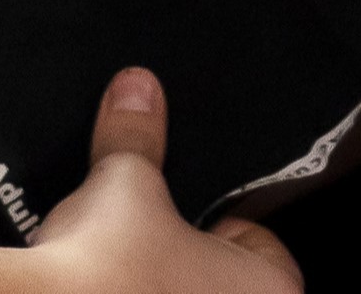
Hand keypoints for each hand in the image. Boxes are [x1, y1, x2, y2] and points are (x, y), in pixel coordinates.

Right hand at [29, 69, 299, 293]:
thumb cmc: (106, 263)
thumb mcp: (125, 179)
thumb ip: (137, 134)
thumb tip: (137, 88)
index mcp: (268, 290)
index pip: (260, 243)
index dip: (217, 217)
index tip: (182, 209)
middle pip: (218, 279)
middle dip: (181, 259)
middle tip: (146, 238)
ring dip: (151, 283)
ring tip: (116, 267)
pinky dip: (119, 292)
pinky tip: (91, 287)